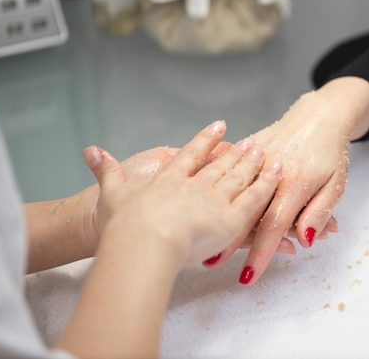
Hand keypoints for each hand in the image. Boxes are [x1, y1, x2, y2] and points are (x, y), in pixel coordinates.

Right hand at [85, 121, 280, 267]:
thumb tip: (89, 149)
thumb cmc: (122, 225)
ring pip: (239, 177)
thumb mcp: (111, 193)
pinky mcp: (231, 218)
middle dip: (236, 153)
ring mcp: (215, 199)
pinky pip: (255, 198)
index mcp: (170, 179)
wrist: (141, 242)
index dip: (206, 139)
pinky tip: (279, 173)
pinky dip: (268, 184)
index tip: (219, 125)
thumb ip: (105, 170)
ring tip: (266, 152)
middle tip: (252, 141)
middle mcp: (195, 184)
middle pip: (221, 164)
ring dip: (253, 164)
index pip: (191, 154)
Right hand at [202, 77, 368, 284]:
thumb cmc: (330, 154)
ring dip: (217, 213)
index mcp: (295, 182)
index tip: (248, 276)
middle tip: (210, 262)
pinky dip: (216, 185)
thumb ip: (319, 212)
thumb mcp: (335, 185)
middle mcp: (271, 170)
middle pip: (245, 211)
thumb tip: (306, 240)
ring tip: (199, 236)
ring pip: (234, 191)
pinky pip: (229, 168)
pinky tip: (200, 200)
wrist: (321, 115)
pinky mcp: (247, 147)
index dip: (260, 253)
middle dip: (228, 239)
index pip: (274, 226)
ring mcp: (256, 156)